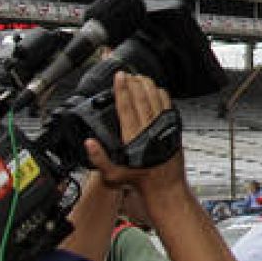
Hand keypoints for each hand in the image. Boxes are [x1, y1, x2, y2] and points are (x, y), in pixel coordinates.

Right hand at [85, 72, 183, 191]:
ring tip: (139, 77)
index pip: (126, 106)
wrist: (166, 187)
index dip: (121, 89)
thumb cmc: (140, 181)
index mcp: (134, 138)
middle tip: (127, 73)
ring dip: (147, 85)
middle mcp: (150, 129)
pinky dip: (162, 94)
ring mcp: (163, 127)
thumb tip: (88, 143)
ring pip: (155, 98)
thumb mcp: (113, 176)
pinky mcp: (173, 128)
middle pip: (141, 97)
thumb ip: (99, 159)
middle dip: (133, 82)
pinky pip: (168, 106)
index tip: (118, 77)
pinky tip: (156, 89)